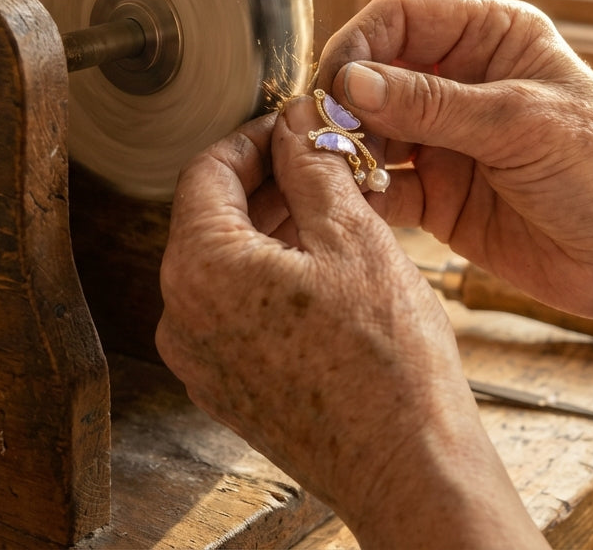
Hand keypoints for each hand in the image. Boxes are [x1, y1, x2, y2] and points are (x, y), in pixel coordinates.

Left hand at [156, 96, 541, 547]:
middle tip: (321, 163)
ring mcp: (200, 359)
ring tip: (332, 209)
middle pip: (212, 218)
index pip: (206, 171)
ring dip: (273, 227)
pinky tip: (323, 264)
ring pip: (226, 264)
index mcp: (200, 270)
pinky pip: (235, 309)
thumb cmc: (388, 364)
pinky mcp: (227, 387)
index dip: (254, 138)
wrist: (410, 469)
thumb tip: (297, 123)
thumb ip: (313, 168)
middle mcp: (182, 317)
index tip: (292, 128)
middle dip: (267, 182)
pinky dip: (270, 275)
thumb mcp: (354, 238)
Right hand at [315, 0, 592, 321]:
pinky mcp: (437, 196)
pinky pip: (382, 187)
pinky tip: (350, 203)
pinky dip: (360, 194)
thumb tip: (350, 82)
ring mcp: (446, 141)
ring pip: (370, 131)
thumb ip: (431, 104)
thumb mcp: (520, 124)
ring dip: (346, 148)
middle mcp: (461, 82)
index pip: (401, 18)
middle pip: (375, 74)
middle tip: (324, 133)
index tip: (336, 82)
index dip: (361, 44)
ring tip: (335, 172)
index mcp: (492, 38)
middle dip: (345, 101)